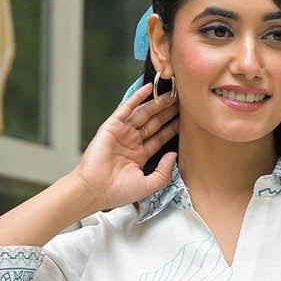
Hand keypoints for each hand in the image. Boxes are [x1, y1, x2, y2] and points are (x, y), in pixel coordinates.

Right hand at [74, 84, 179, 210]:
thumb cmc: (118, 192)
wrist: (95, 189)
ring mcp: (122, 133)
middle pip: (154, 122)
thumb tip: (174, 154)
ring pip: (143, 113)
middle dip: (167, 112)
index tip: (186, 119)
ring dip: (157, 103)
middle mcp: (132, 142)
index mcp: (140, 156)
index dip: (172, 127)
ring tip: (172, 93)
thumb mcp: (149, 185)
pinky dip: (137, 97)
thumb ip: (164, 172)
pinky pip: (127, 108)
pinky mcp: (112, 126)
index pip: (159, 137)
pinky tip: (149, 88)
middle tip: (182, 100)